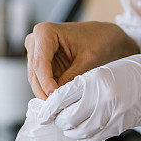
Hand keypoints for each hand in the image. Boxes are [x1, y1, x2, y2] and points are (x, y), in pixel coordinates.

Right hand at [24, 22, 139, 98]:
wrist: (105, 36)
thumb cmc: (99, 40)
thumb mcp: (88, 59)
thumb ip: (72, 76)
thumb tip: (58, 94)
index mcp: (45, 32)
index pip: (40, 63)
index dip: (46, 82)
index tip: (54, 97)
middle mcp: (35, 40)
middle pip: (34, 72)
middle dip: (44, 90)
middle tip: (55, 108)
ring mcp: (37, 51)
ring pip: (35, 78)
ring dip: (45, 93)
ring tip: (57, 106)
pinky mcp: (42, 62)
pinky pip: (41, 80)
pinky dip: (48, 90)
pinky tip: (58, 100)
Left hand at [38, 46, 140, 140]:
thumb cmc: (129, 72)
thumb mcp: (101, 71)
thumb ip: (80, 86)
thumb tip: (58, 102)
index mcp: (94, 80)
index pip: (60, 98)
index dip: (47, 109)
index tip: (41, 113)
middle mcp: (101, 99)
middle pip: (67, 118)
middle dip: (57, 120)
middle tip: (55, 117)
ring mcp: (111, 115)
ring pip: (78, 132)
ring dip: (69, 130)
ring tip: (67, 123)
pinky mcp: (119, 127)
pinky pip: (93, 137)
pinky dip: (83, 135)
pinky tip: (82, 129)